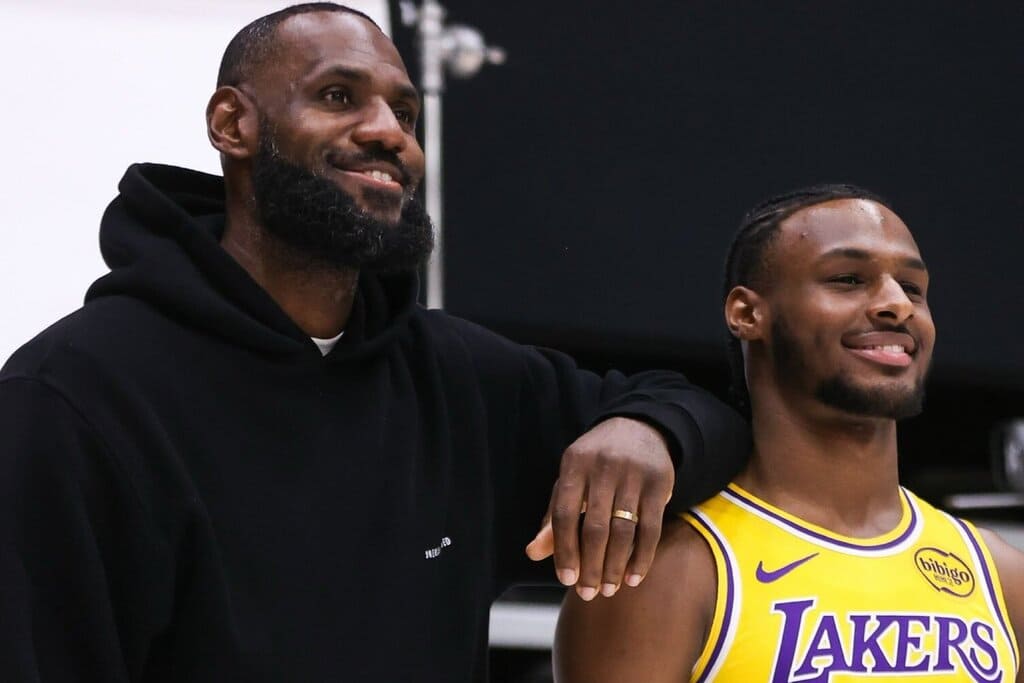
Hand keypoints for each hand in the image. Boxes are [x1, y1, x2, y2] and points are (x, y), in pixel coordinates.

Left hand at [525, 417, 673, 599]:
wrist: (638, 428)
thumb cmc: (595, 465)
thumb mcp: (570, 481)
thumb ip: (553, 517)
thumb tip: (532, 553)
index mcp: (574, 464)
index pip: (564, 514)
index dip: (564, 550)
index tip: (566, 580)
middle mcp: (603, 466)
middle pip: (595, 528)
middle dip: (591, 566)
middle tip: (588, 593)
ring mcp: (633, 474)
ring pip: (623, 531)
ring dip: (616, 566)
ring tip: (609, 589)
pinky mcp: (660, 483)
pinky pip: (651, 529)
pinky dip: (642, 557)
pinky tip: (634, 577)